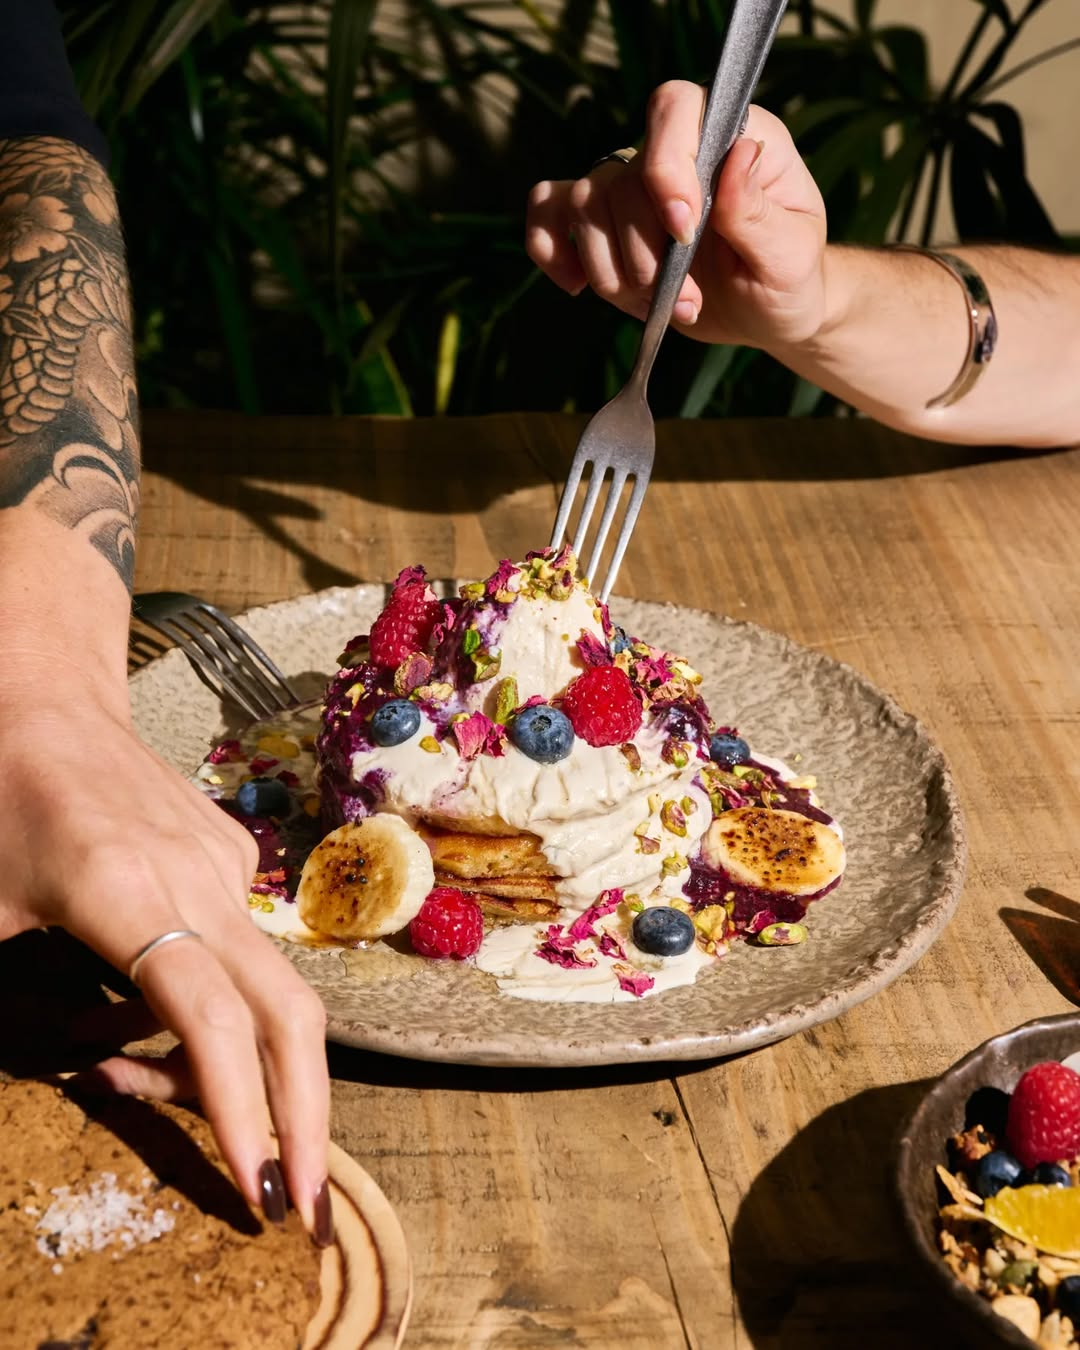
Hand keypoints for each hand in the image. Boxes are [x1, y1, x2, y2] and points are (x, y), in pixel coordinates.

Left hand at [0, 681, 331, 1244]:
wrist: (41, 702)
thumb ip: (12, 1010)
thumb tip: (74, 1071)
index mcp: (127, 896)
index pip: (211, 1023)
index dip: (239, 1113)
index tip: (260, 1192)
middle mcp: (198, 882)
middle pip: (288, 1014)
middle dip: (305, 1117)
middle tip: (303, 1204)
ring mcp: (225, 866)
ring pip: (261, 992)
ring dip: (227, 1066)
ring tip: (141, 1082)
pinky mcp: (233, 856)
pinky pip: (237, 950)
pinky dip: (207, 1002)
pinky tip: (140, 998)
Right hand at [526, 86, 827, 349]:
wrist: (766, 313)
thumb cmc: (788, 279)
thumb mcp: (791, 254)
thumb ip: (758, 211)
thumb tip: (740, 154)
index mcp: (729, 137)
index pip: (674, 108)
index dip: (665, 166)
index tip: (684, 230)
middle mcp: (674, 153)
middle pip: (621, 178)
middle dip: (645, 255)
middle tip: (688, 299)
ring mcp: (633, 189)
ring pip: (584, 206)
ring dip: (615, 273)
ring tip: (661, 306)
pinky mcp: (605, 227)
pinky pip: (549, 213)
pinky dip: (550, 248)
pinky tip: (575, 284)